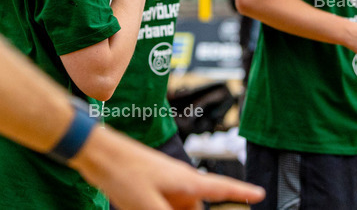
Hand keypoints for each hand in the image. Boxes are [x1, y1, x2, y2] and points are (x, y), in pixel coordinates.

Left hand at [72, 127, 265, 208]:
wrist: (96, 154)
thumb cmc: (123, 171)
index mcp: (185, 181)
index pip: (221, 187)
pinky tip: (140, 208)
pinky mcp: (148, 186)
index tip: (259, 193)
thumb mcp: (148, 205)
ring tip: (144, 206)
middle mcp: (178, 180)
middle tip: (163, 208)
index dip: (242, 191)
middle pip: (195, 208)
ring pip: (177, 207)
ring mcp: (162, 182)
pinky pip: (161, 205)